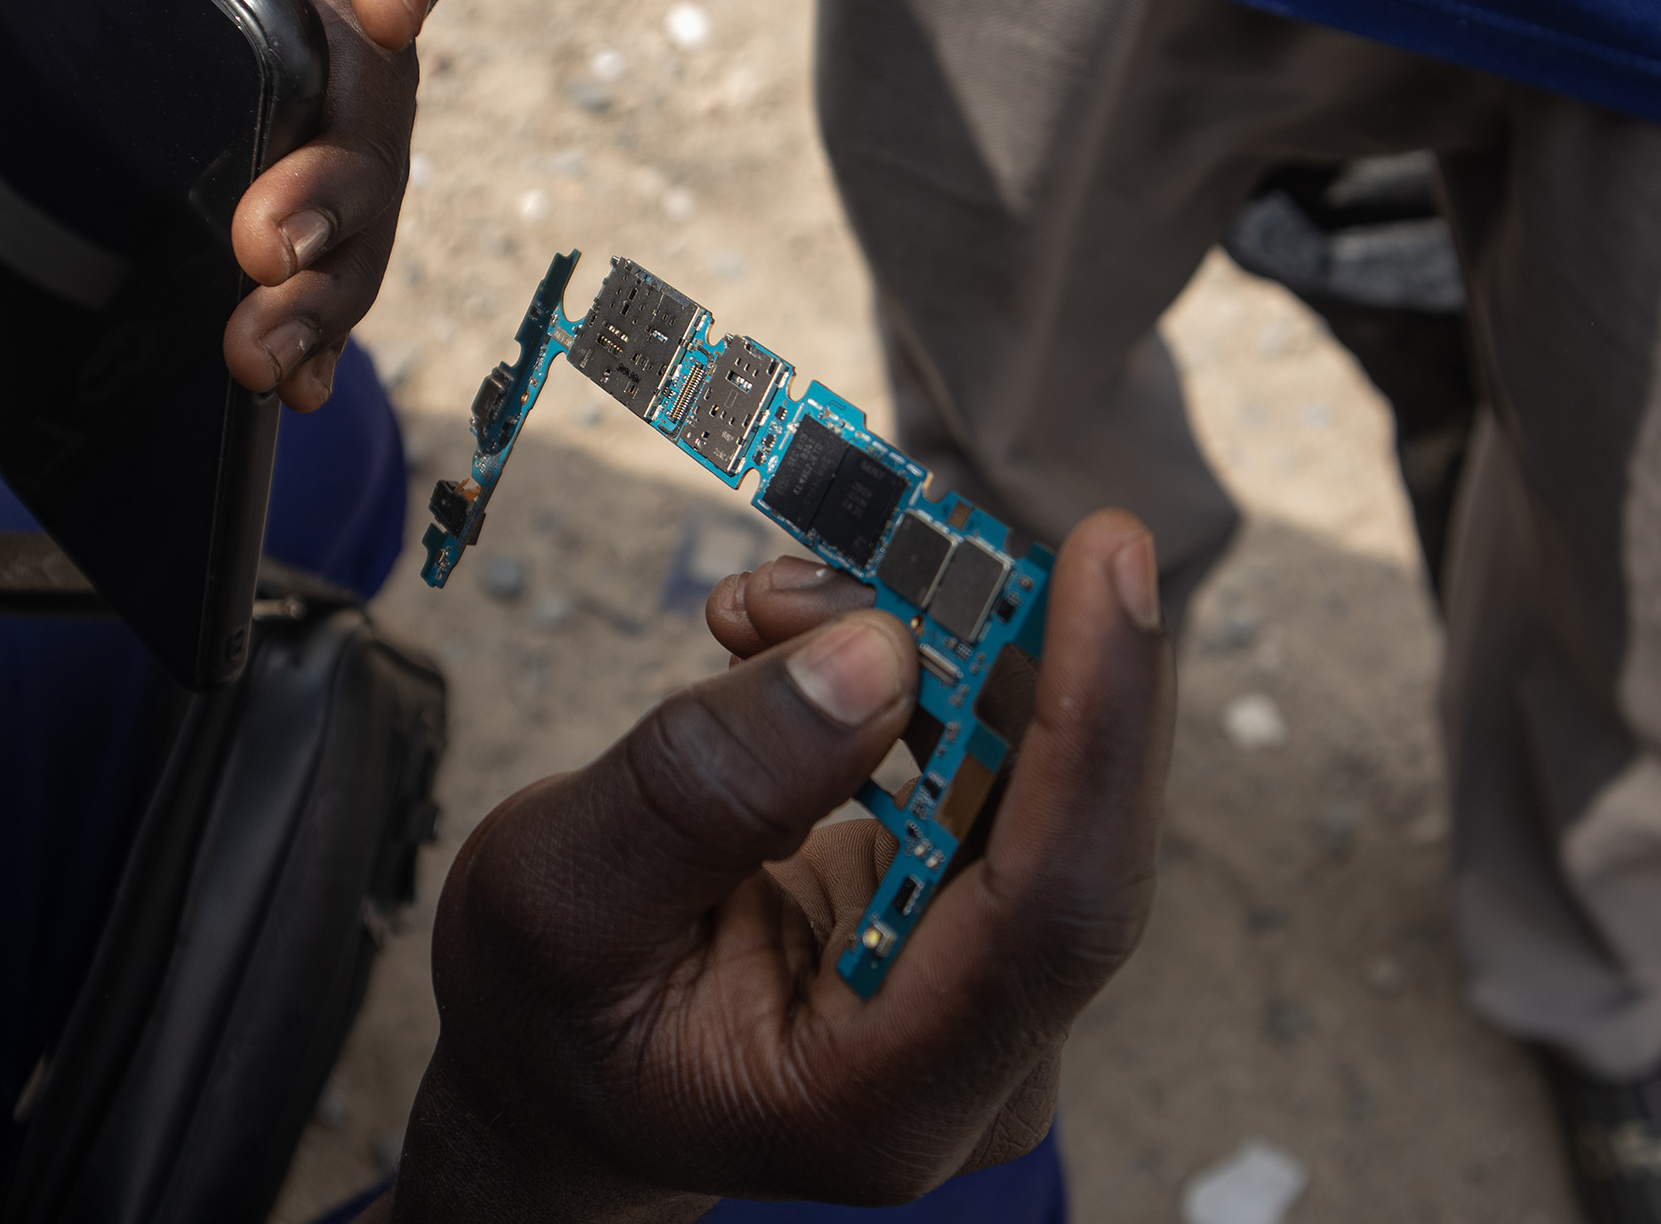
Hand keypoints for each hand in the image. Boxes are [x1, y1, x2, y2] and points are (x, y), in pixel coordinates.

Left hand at [0, 0, 456, 411]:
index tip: (385, 10)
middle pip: (379, 75)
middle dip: (338, 178)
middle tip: (266, 243)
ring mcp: (327, 93)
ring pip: (369, 185)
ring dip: (327, 283)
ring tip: (259, 350)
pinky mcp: (304, 182)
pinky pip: (339, 255)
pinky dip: (320, 326)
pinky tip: (296, 379)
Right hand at [389, 510, 1172, 1218]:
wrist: (565, 1076)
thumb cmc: (553, 1012)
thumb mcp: (561, 891)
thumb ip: (705, 786)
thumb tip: (877, 653)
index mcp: (881, 1103)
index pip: (1053, 908)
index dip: (1096, 727)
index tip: (1106, 557)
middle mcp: (975, 1060)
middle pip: (1053, 820)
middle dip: (959, 650)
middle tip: (834, 558)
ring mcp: (985, 991)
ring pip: (1022, 771)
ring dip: (910, 649)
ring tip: (762, 609)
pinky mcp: (972, 920)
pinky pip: (984, 763)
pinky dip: (901, 674)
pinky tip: (793, 638)